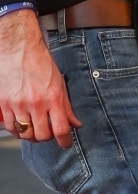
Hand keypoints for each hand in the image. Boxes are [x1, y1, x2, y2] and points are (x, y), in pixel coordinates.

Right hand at [0, 10, 81, 146]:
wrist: (18, 49)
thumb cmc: (40, 63)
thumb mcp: (59, 83)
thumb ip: (67, 106)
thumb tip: (75, 123)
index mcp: (53, 98)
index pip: (61, 129)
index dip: (65, 141)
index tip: (66, 144)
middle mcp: (36, 103)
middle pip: (42, 135)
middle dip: (47, 138)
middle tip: (49, 133)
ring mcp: (18, 104)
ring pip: (26, 134)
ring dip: (32, 136)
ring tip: (35, 131)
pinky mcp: (5, 103)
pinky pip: (11, 127)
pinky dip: (17, 131)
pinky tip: (21, 127)